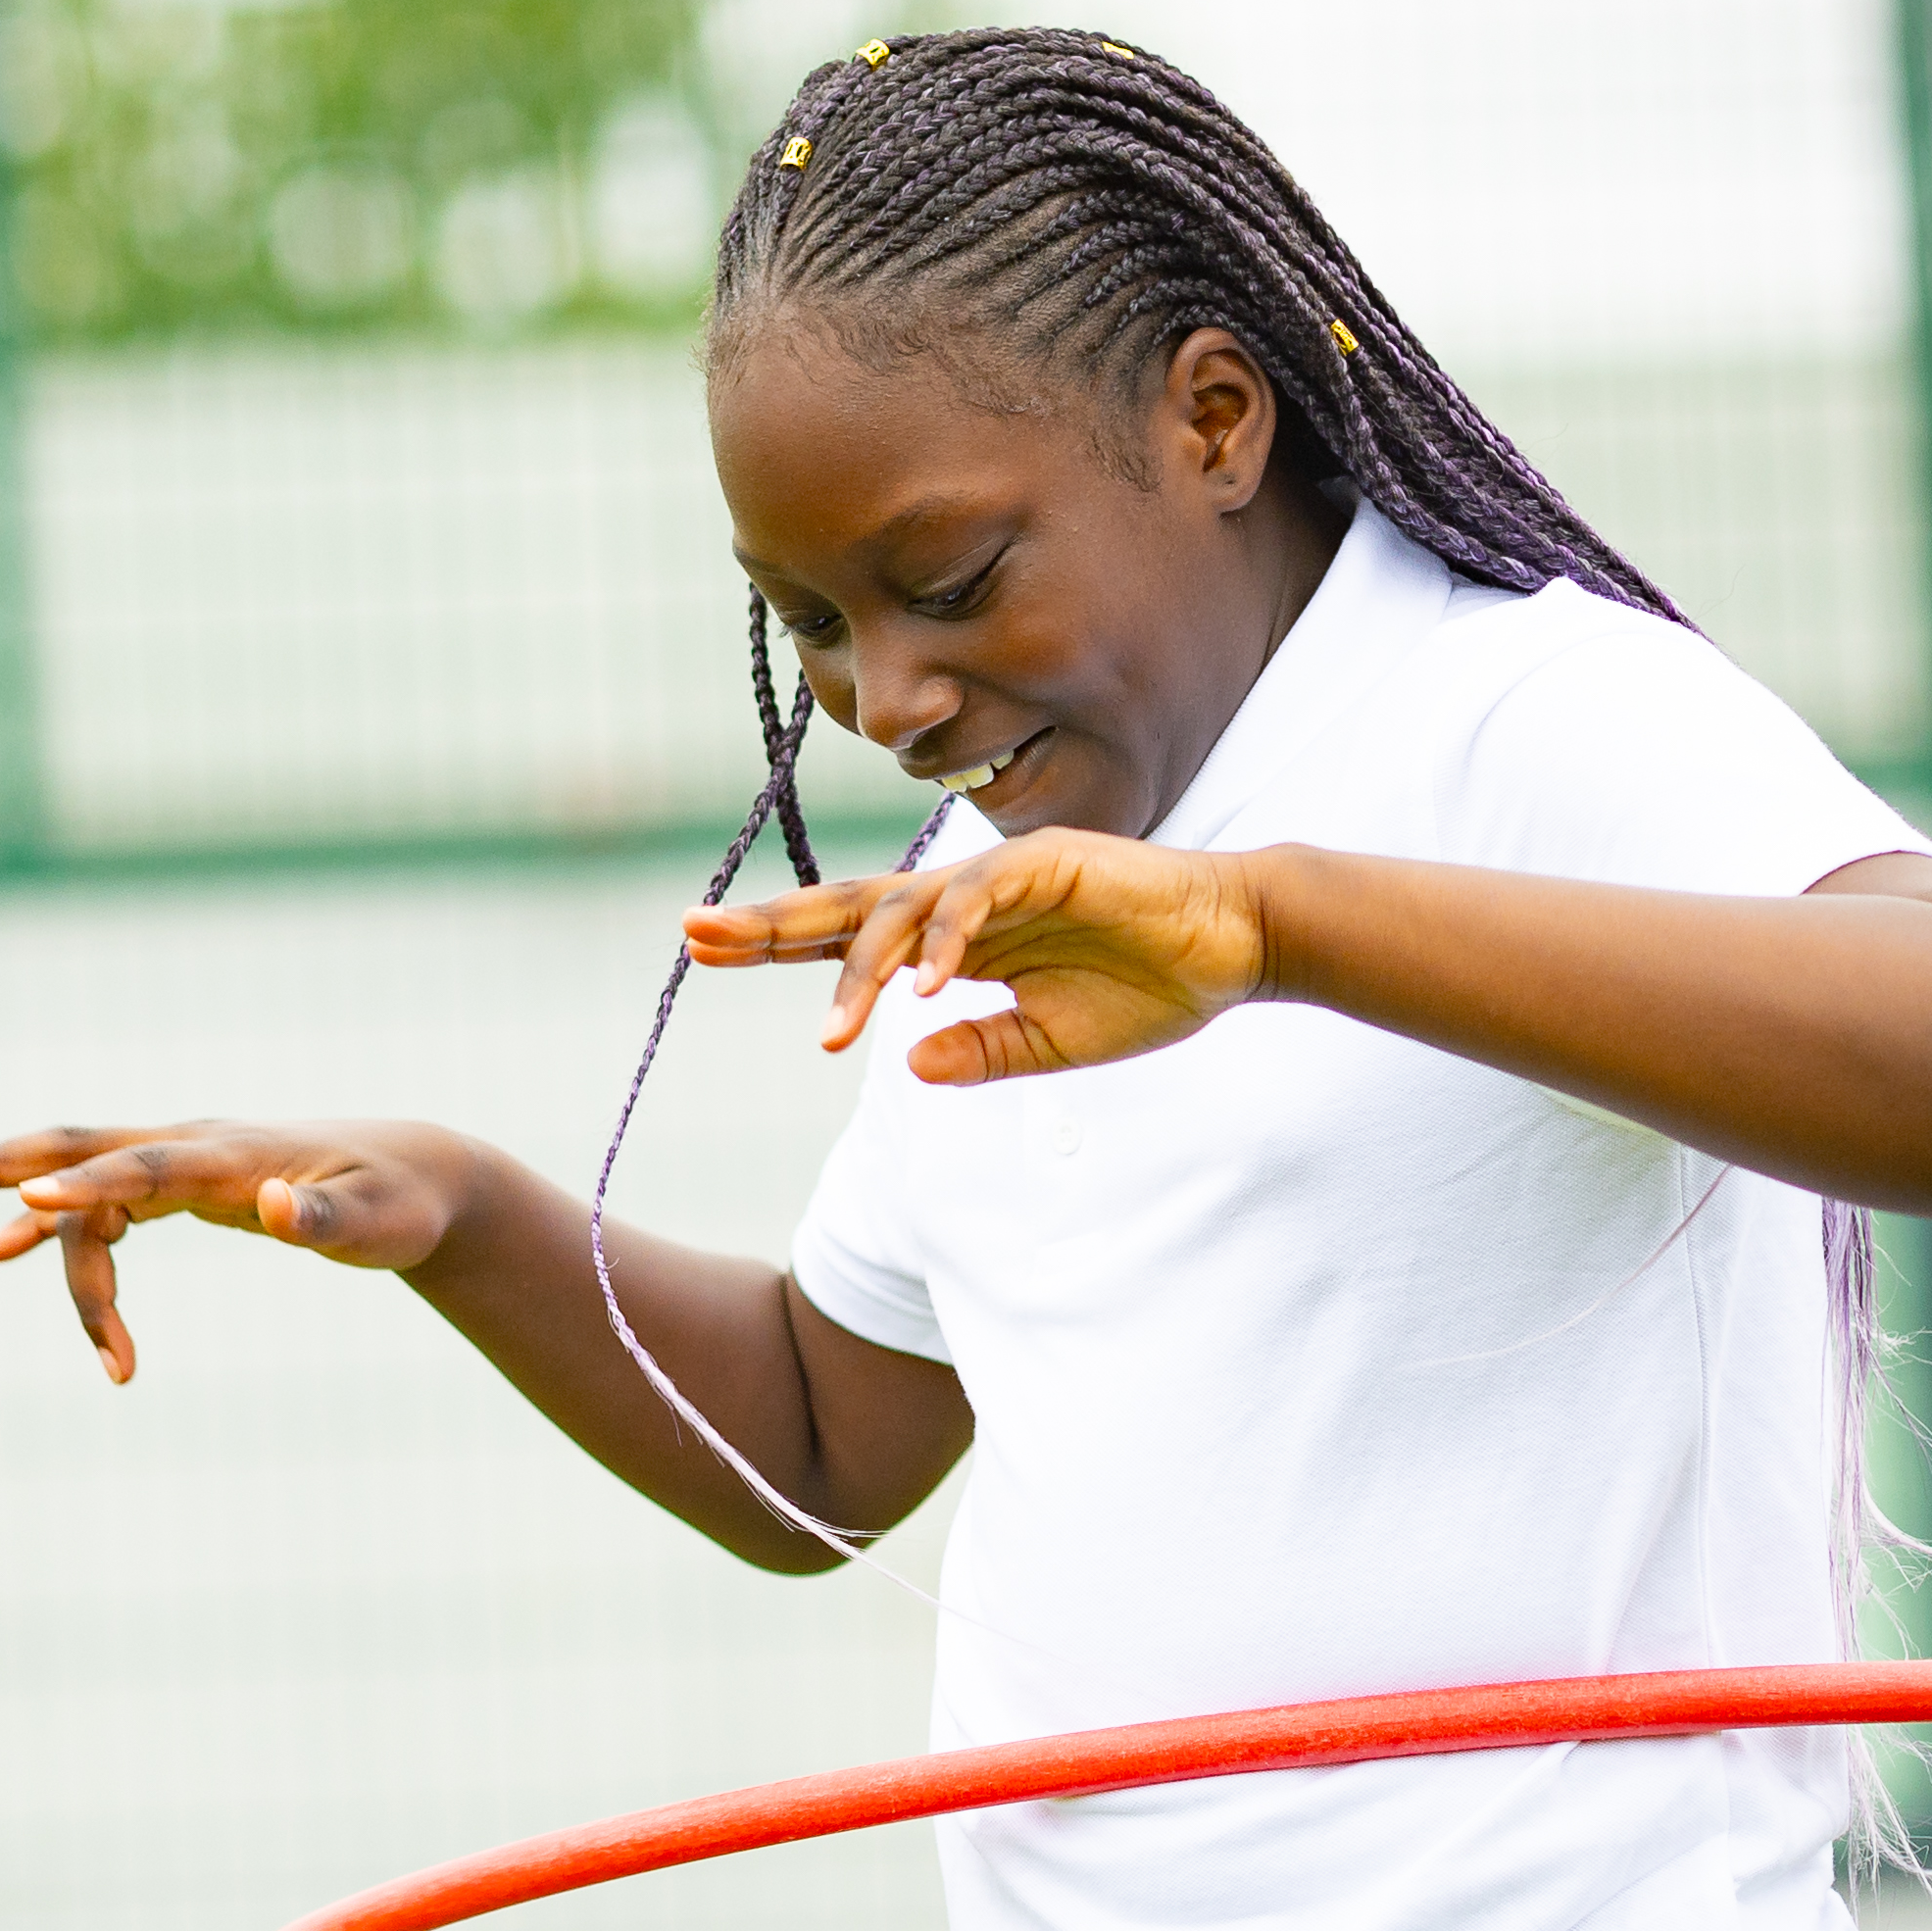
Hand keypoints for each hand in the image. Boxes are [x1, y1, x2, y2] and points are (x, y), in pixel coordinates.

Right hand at [0, 1121, 472, 1383]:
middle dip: (1, 1160)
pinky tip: (0, 1248)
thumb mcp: (376, 1224)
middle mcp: (192, 1146)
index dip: (87, 1187)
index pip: (145, 1168)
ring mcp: (179, 1160)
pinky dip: (51, 1227)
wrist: (413, 1175)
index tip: (29, 1201)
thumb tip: (277, 1209)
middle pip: (80, 1146)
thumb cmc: (396, 1204)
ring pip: (81, 1182)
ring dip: (27, 1218)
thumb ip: (322, 1219)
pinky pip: (96, 1202)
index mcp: (233, 1156)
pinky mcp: (176, 1182)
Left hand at [683, 830, 1270, 1085]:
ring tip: (835, 1031)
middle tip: (697, 935)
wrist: (1234, 947)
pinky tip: (922, 988)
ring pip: (906, 909)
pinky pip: (981, 902)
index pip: (850, 936)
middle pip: (851, 906)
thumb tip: (909, 1067)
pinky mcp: (1050, 863)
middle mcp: (966, 901)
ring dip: (864, 968)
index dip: (780, 941)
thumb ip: (980, 1050)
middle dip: (774, 924)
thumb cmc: (1147, 988)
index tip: (704, 949)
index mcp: (959, 939)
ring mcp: (1005, 877)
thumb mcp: (1050, 1043)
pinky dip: (947, 942)